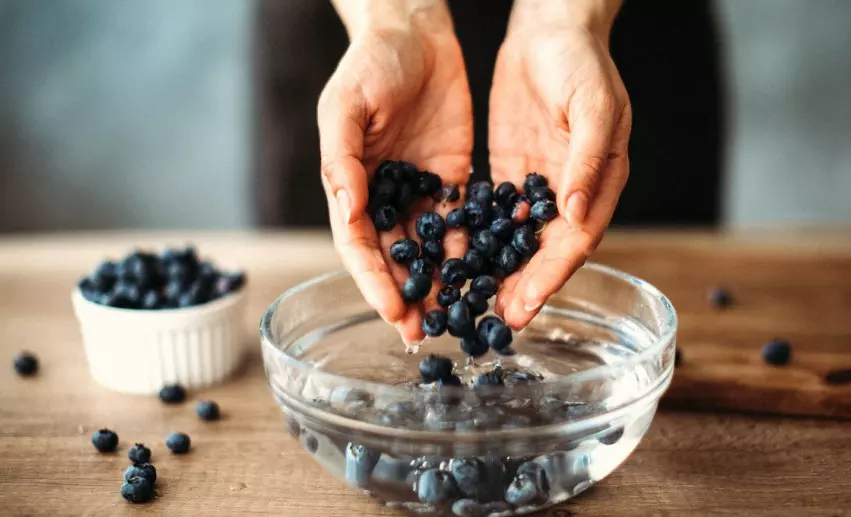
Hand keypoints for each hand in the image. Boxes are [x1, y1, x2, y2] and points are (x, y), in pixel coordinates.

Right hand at [319, 1, 472, 341]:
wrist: (415, 31)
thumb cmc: (370, 63)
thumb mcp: (345, 106)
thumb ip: (342, 160)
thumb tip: (348, 214)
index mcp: (350, 184)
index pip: (358, 245)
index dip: (373, 281)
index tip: (393, 311)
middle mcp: (383, 197)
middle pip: (393, 258)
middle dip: (406, 296)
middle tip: (424, 333)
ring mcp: (419, 191)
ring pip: (428, 249)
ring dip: (438, 284)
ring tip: (454, 316)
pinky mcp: (451, 179)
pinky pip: (460, 222)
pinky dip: (468, 250)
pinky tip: (480, 276)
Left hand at [489, 4, 630, 329]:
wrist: (549, 29)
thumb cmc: (581, 62)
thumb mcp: (593, 106)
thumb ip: (588, 160)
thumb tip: (576, 213)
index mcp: (600, 182)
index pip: (575, 241)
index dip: (552, 276)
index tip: (527, 305)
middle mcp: (570, 193)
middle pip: (546, 251)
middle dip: (523, 287)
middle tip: (495, 319)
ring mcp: (539, 185)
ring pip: (519, 241)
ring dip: (500, 273)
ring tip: (474, 302)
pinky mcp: (511, 173)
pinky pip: (495, 215)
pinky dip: (481, 240)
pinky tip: (458, 262)